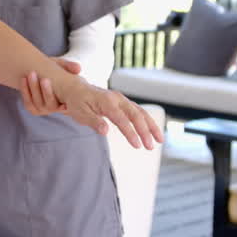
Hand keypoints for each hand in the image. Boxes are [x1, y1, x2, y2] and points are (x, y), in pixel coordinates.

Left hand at [20, 58, 80, 114]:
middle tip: (44, 79)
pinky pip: (28, 103)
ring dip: (33, 89)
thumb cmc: (55, 70)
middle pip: (51, 105)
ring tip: (31, 74)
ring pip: (38, 103)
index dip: (64, 106)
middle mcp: (56, 108)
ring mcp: (44, 110)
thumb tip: (78, 68)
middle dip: (47, 92)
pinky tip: (23, 79)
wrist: (39, 72)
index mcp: (67, 101)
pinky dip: (25, 91)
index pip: (67, 107)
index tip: (64, 101)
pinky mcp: (33, 108)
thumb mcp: (62, 66)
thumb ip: (69, 66)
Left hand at [27, 73, 163, 150]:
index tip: (137, 146)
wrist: (76, 89)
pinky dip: (147, 121)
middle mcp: (117, 99)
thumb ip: (94, 122)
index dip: (130, 133)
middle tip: (150, 147)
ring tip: (159, 140)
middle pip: (136, 115)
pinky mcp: (123, 103)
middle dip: (145, 131)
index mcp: (106, 102)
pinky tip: (152, 132)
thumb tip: (105, 131)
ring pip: (141, 112)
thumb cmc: (77, 102)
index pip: (122, 119)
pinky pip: (138, 112)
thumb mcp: (80, 113)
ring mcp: (122, 100)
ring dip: (151, 126)